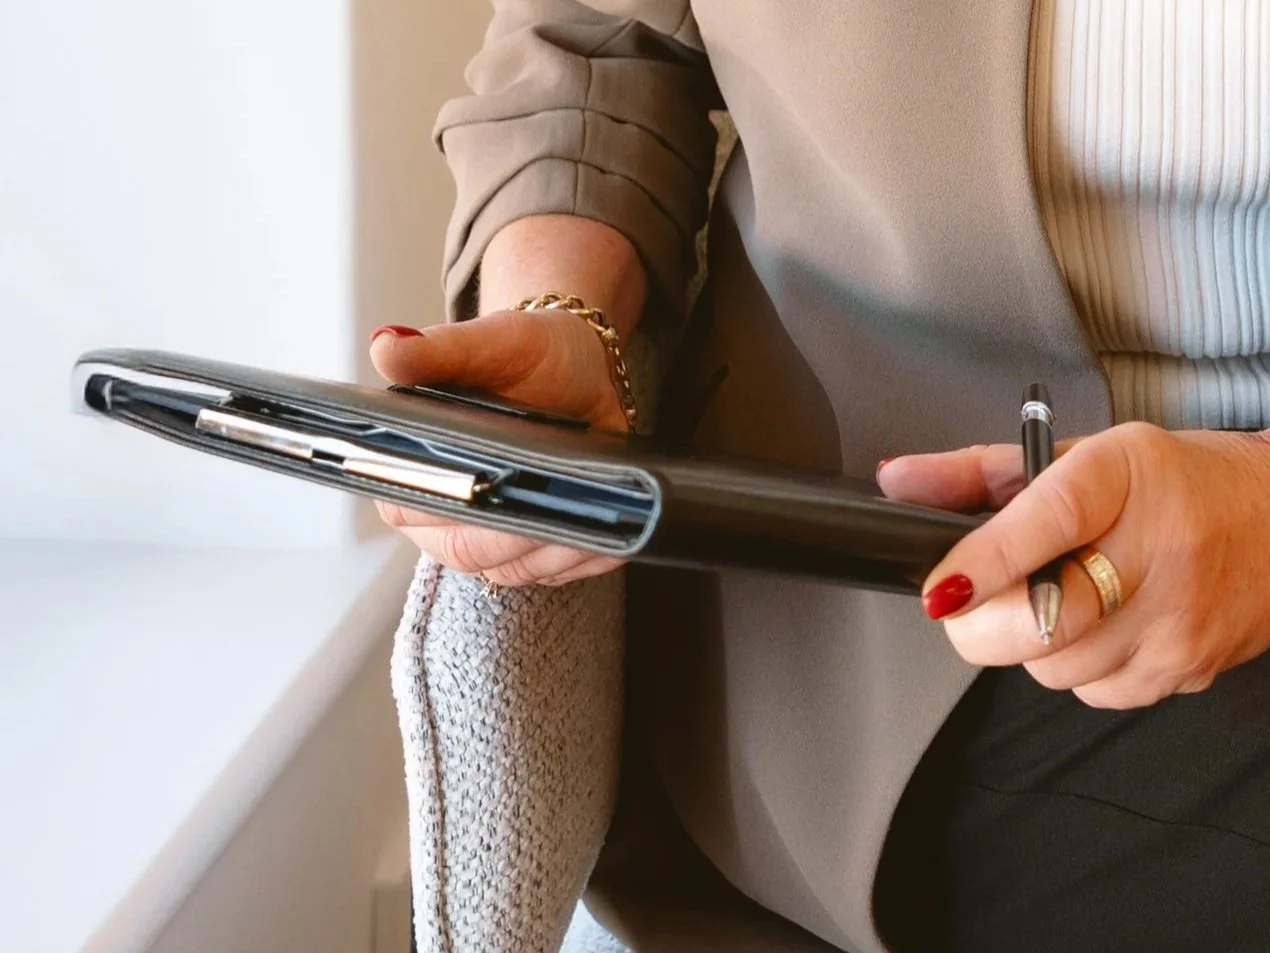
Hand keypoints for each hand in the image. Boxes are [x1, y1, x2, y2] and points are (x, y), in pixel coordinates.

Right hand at [369, 309, 626, 586]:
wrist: (574, 367)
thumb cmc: (522, 355)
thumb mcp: (483, 342)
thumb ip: (437, 349)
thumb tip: (386, 345)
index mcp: (407, 467)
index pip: (412, 505)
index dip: (452, 505)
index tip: (493, 492)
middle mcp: (442, 517)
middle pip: (469, 550)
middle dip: (513, 535)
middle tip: (555, 509)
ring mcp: (491, 543)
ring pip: (516, 569)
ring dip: (556, 552)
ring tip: (589, 524)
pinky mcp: (535, 553)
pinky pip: (558, 573)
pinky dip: (585, 560)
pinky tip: (609, 542)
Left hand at [878, 423, 1269, 708]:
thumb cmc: (1171, 483)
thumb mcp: (1076, 457)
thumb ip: (976, 473)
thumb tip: (895, 480)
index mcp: (1122, 477)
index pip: (1046, 521)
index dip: (982, 562)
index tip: (936, 588)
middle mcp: (1159, 548)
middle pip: (1043, 620)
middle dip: (980, 624)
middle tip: (966, 604)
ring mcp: (1180, 618)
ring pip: (1057, 667)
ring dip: (1029, 645)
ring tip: (1052, 600)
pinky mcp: (1189, 668)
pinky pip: (1094, 693)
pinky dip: (1075, 669)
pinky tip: (1097, 627)